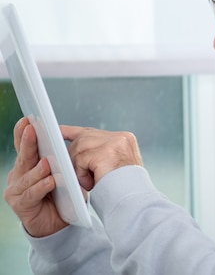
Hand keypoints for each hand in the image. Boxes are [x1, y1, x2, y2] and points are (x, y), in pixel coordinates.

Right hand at [3, 118, 68, 236]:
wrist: (57, 224)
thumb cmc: (61, 194)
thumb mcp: (63, 172)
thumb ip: (61, 158)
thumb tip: (69, 137)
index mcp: (28, 164)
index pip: (25, 145)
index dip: (25, 132)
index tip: (29, 119)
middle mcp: (18, 175)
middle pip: (24, 157)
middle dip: (28, 142)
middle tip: (32, 129)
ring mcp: (16, 190)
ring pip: (27, 176)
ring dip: (38, 169)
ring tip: (48, 161)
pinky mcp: (20, 205)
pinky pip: (32, 194)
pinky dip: (41, 187)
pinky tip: (50, 181)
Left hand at [62, 125, 142, 190]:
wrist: (135, 200)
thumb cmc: (124, 188)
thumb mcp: (115, 166)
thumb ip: (100, 154)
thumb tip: (76, 150)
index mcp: (124, 138)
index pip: (93, 131)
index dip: (72, 132)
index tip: (59, 131)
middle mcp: (121, 137)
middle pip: (83, 138)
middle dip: (73, 155)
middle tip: (75, 173)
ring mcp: (115, 143)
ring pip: (80, 147)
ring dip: (78, 167)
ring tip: (88, 181)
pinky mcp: (106, 153)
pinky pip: (82, 159)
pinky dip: (81, 173)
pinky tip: (90, 183)